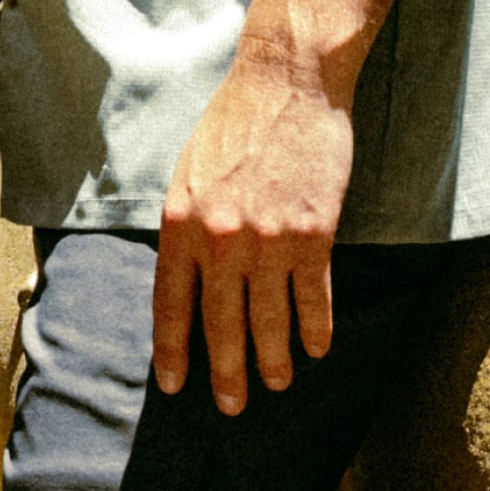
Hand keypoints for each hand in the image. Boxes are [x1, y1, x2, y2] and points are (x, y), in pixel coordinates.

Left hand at [152, 46, 355, 414]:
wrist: (288, 83)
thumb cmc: (233, 124)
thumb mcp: (188, 174)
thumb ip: (185, 229)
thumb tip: (186, 280)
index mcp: (180, 224)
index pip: (171, 305)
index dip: (173, 351)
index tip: (175, 385)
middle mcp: (220, 239)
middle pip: (221, 325)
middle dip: (226, 373)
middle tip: (231, 407)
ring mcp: (267, 239)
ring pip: (269, 320)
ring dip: (274, 360)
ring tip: (278, 384)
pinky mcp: (312, 233)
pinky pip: (314, 297)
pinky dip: (316, 328)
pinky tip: (318, 349)